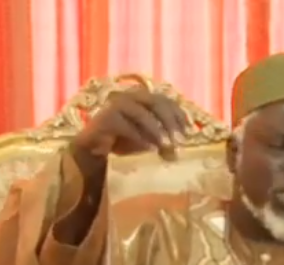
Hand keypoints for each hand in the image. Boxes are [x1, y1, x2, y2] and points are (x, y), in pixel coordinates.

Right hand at [73, 88, 189, 160]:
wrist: (94, 148)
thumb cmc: (123, 141)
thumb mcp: (147, 139)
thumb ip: (163, 139)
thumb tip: (180, 149)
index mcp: (143, 97)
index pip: (166, 101)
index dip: (179, 115)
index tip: (189, 132)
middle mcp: (130, 96)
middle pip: (156, 103)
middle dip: (171, 122)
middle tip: (181, 141)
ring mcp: (117, 105)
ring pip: (142, 114)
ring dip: (157, 131)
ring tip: (167, 146)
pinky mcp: (106, 118)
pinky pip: (127, 127)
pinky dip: (140, 139)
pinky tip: (150, 150)